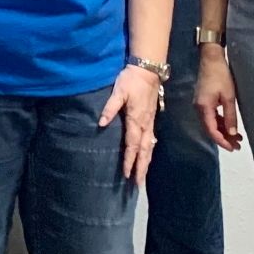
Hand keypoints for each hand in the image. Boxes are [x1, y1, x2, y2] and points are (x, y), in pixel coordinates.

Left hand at [99, 65, 161, 185]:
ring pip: (149, 146)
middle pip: (144, 150)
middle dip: (141, 167)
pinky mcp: (152, 118)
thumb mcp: (118, 92)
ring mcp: (150, 122)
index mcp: (136, 120)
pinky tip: (148, 154)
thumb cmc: (131, 80)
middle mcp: (145, 124)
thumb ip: (109, 108)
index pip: (132, 145)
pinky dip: (149, 150)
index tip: (127, 174)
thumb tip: (101, 123)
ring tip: (143, 174)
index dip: (130, 160)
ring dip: (146, 161)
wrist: (148, 70)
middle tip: (138, 183)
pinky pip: (152, 139)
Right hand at [196, 47, 243, 151]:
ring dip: (223, 131)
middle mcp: (199, 109)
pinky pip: (211, 117)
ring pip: (211, 124)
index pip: (211, 130)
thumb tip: (232, 133)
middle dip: (223, 138)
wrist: (211, 60)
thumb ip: (230, 116)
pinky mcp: (203, 102)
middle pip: (210, 129)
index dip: (222, 141)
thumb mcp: (229, 97)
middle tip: (238, 146)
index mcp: (204, 108)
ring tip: (237, 139)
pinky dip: (220, 123)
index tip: (233, 148)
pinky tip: (230, 126)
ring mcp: (200, 105)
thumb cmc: (221, 76)